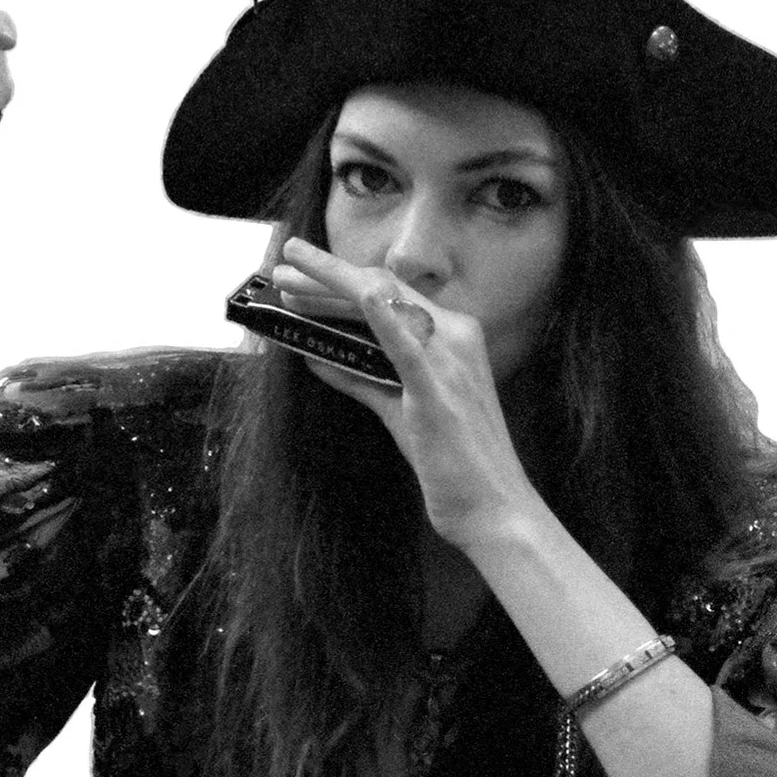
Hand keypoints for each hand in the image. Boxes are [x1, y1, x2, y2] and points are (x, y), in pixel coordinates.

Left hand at [271, 238, 544, 552]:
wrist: (494, 508)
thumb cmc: (451, 464)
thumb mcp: (399, 411)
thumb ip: (361, 380)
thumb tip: (317, 358)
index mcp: (451, 337)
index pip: (390, 294)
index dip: (340, 280)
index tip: (302, 274)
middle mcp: (456, 336)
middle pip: (382, 290)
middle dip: (326, 276)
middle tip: (282, 269)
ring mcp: (450, 361)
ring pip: (385, 307)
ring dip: (331, 290)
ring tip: (288, 281)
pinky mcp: (438, 392)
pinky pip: (407, 347)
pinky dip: (383, 319)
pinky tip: (364, 297)